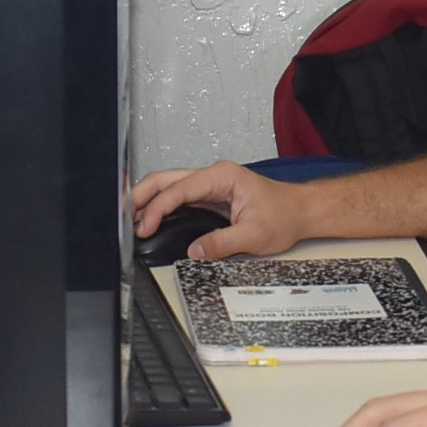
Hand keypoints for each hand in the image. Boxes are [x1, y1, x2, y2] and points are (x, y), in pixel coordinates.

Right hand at [130, 160, 304, 259]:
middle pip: (166, 179)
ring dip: (149, 201)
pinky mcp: (210, 196)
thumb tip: (195, 251)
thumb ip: (222, 243)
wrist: (302, 211)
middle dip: (141, 196)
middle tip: (125, 218)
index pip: (179, 189)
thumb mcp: (255, 235)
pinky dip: (161, 207)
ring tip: (132, 221)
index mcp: (222, 177)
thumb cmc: (285, 215)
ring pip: (169, 186)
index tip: (145, 226)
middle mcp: (213, 176)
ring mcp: (210, 185)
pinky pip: (178, 197)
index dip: (158, 208)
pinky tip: (151, 220)